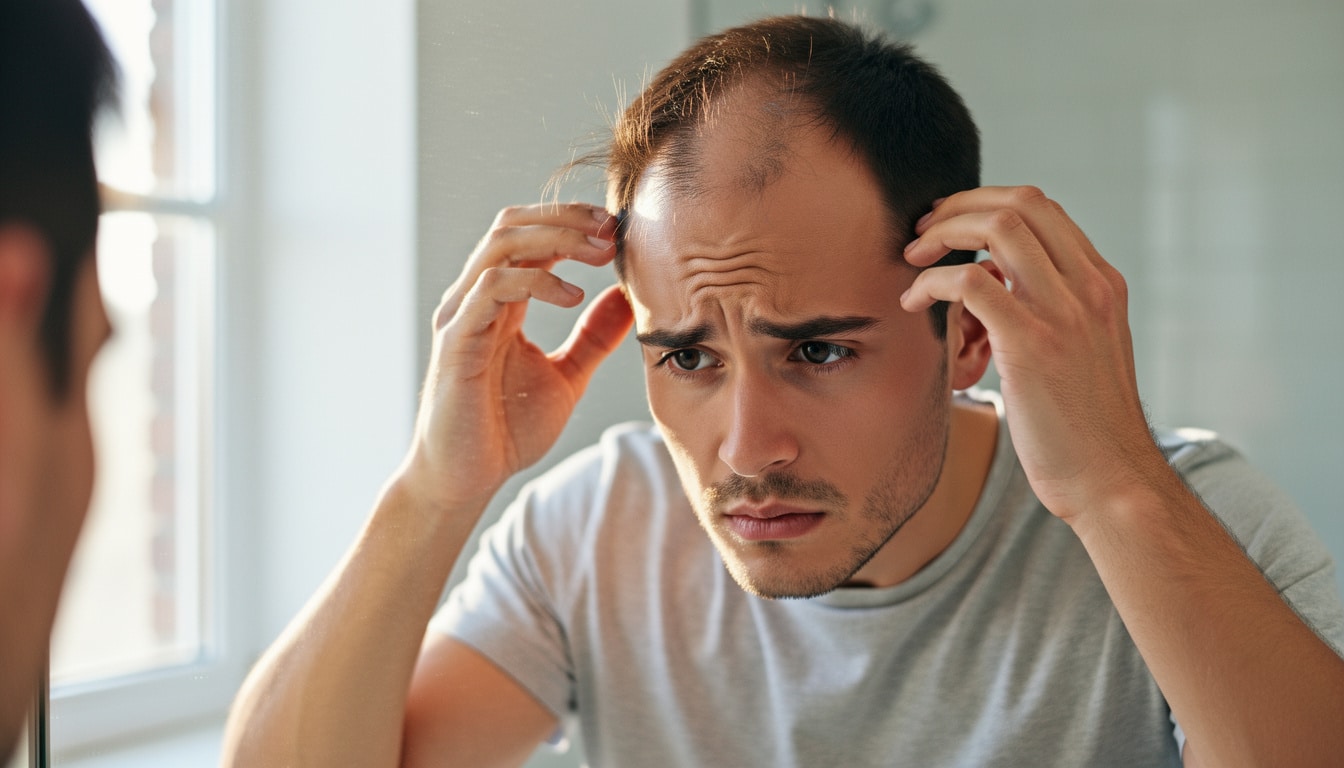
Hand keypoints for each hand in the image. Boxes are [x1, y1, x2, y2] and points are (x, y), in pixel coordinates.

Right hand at [402, 203, 632, 510]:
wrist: (465, 480)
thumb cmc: (505, 431)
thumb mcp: (566, 376)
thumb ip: (593, 338)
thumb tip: (627, 298)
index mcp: (498, 302)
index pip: (529, 236)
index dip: (572, 223)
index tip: (617, 229)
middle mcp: (475, 299)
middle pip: (512, 225)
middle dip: (565, 217)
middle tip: (610, 227)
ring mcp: (462, 316)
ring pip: (501, 244)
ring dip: (555, 237)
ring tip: (599, 251)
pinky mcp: (456, 341)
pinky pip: (492, 288)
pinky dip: (536, 282)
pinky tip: (573, 297)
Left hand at [900, 186, 1169, 523]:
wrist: (1112, 481)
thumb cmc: (1084, 429)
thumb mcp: (1081, 353)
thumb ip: (1052, 313)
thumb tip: (998, 287)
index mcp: (1102, 284)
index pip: (1043, 209)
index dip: (984, 205)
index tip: (947, 227)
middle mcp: (1089, 288)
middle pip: (1019, 204)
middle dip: (958, 207)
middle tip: (922, 235)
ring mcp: (1064, 312)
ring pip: (998, 228)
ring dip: (943, 233)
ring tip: (914, 259)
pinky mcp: (1031, 344)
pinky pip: (971, 282)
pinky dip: (932, 282)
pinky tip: (915, 304)